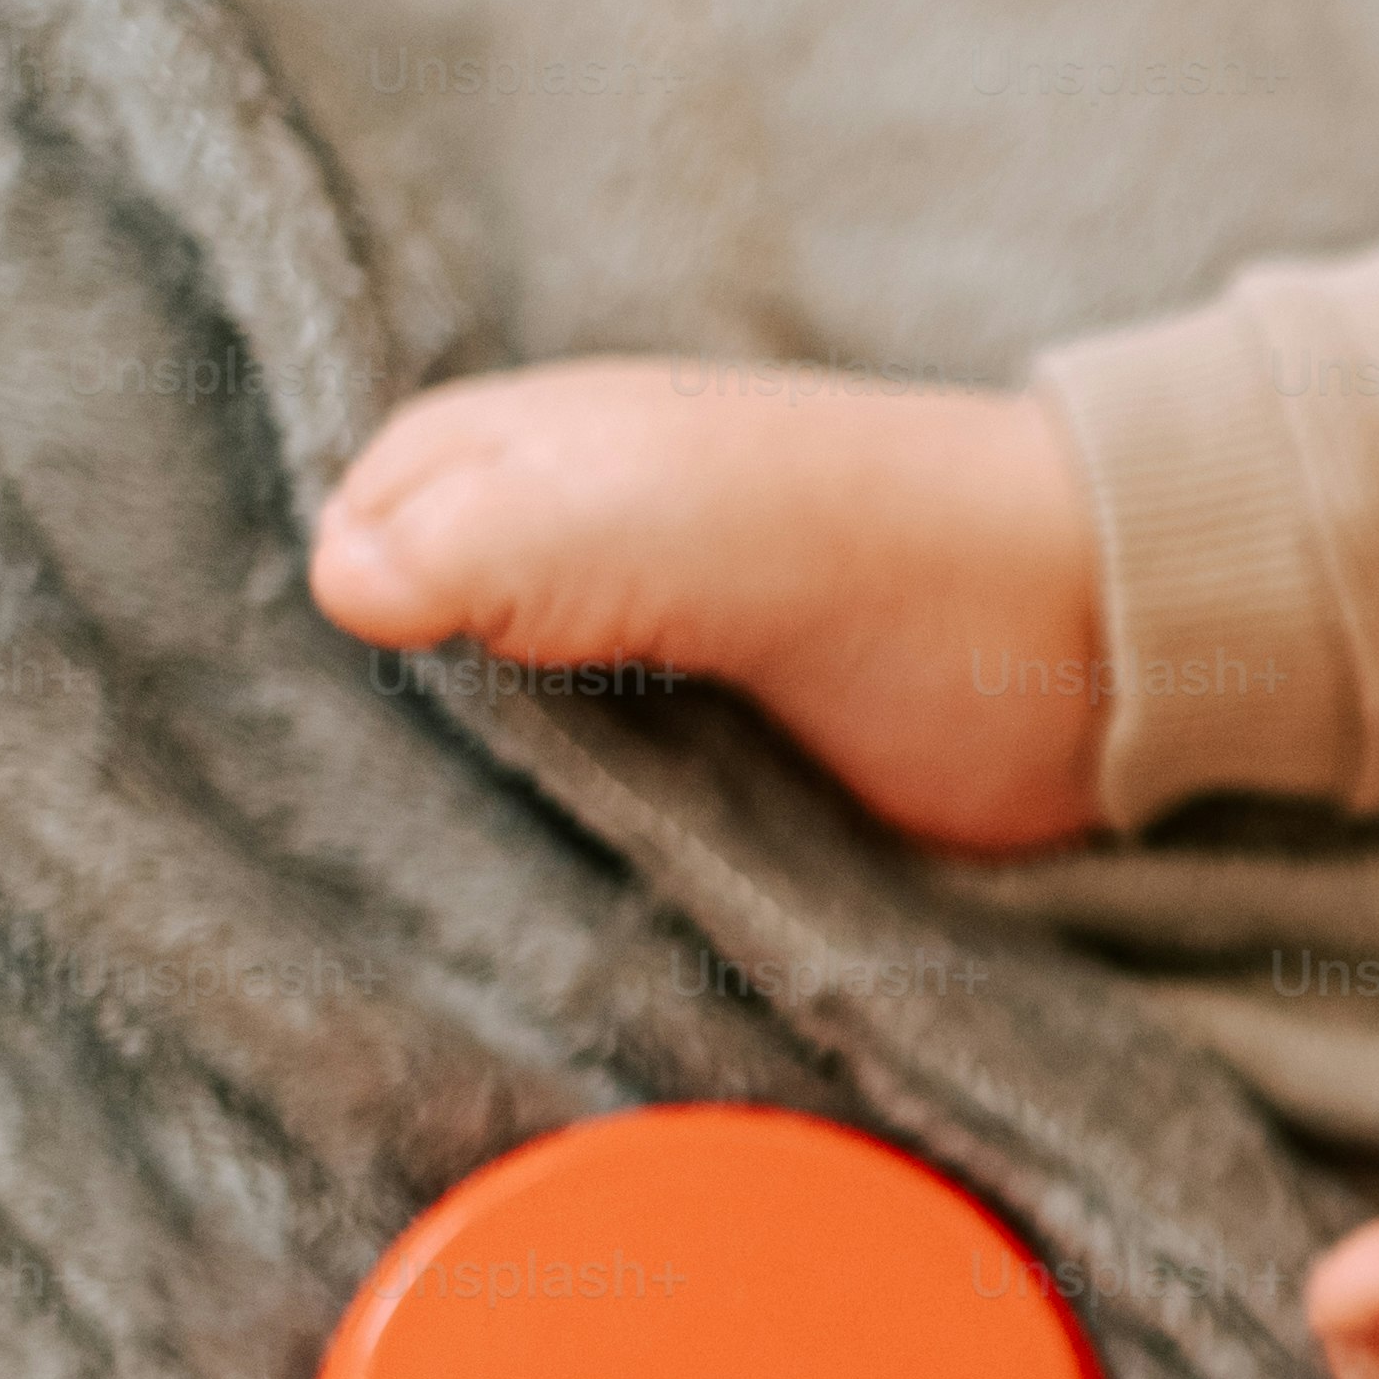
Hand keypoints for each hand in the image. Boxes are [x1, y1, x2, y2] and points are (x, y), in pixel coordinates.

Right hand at [313, 359, 1111, 853]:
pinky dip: (541, 864)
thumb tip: (344, 586)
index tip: (305, 711)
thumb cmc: (864, 545)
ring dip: (449, 810)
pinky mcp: (699, 781)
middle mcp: (566, 559)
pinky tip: (503, 920)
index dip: (327, 600)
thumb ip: (503, 539)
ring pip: (479, 745)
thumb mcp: (657, 513)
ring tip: (386, 897)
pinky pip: (576, 827)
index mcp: (533, 459)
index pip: (359, 519)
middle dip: (367, 723)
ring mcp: (632, 674)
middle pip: (405, 645)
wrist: (1073, 650)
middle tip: (318, 834)